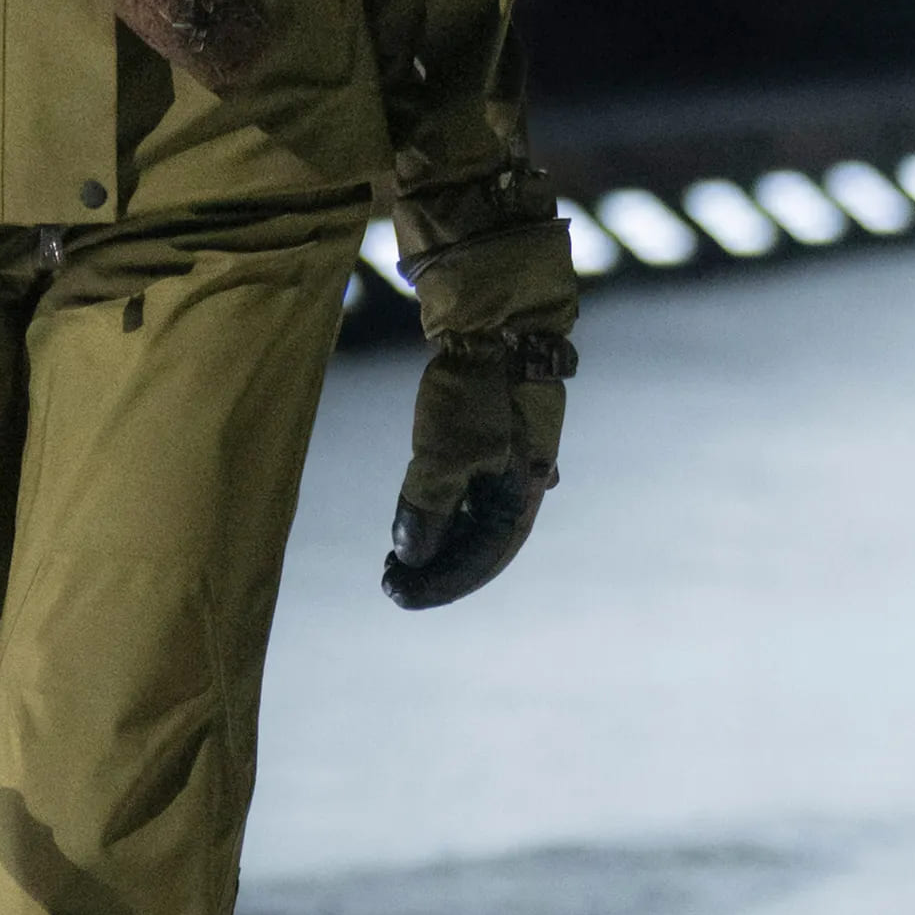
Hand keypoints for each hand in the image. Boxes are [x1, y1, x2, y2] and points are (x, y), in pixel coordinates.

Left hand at [382, 170, 578, 611]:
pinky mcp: (492, 433)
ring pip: (474, 516)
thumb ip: (426, 507)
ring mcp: (509, 457)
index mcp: (522, 495)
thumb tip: (410, 554)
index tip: (398, 596)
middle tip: (391, 581)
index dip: (441, 584)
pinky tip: (417, 517)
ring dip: (438, 538)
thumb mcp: (443, 453)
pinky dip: (442, 507)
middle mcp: (521, 482)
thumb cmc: (476, 386)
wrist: (496, 318)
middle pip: (480, 543)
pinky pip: (468, 488)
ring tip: (396, 556)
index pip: (483, 560)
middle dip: (437, 566)